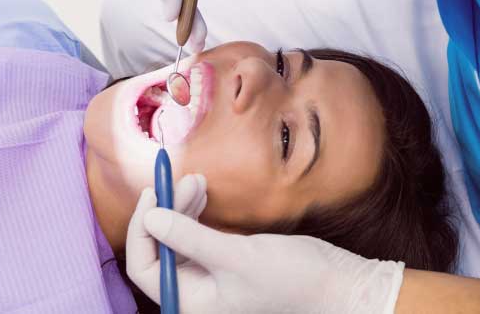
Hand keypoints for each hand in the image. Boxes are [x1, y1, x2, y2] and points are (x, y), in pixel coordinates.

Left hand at [126, 189, 403, 313]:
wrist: (338, 285)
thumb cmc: (292, 279)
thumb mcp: (237, 256)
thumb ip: (190, 237)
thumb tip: (150, 217)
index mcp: (191, 304)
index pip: (145, 267)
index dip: (142, 229)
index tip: (152, 194)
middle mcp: (195, 294)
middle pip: (158, 249)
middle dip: (164, 211)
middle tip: (178, 178)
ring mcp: (210, 278)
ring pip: (177, 237)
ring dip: (180, 207)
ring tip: (195, 180)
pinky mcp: (224, 262)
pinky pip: (196, 235)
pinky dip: (194, 212)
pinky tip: (201, 192)